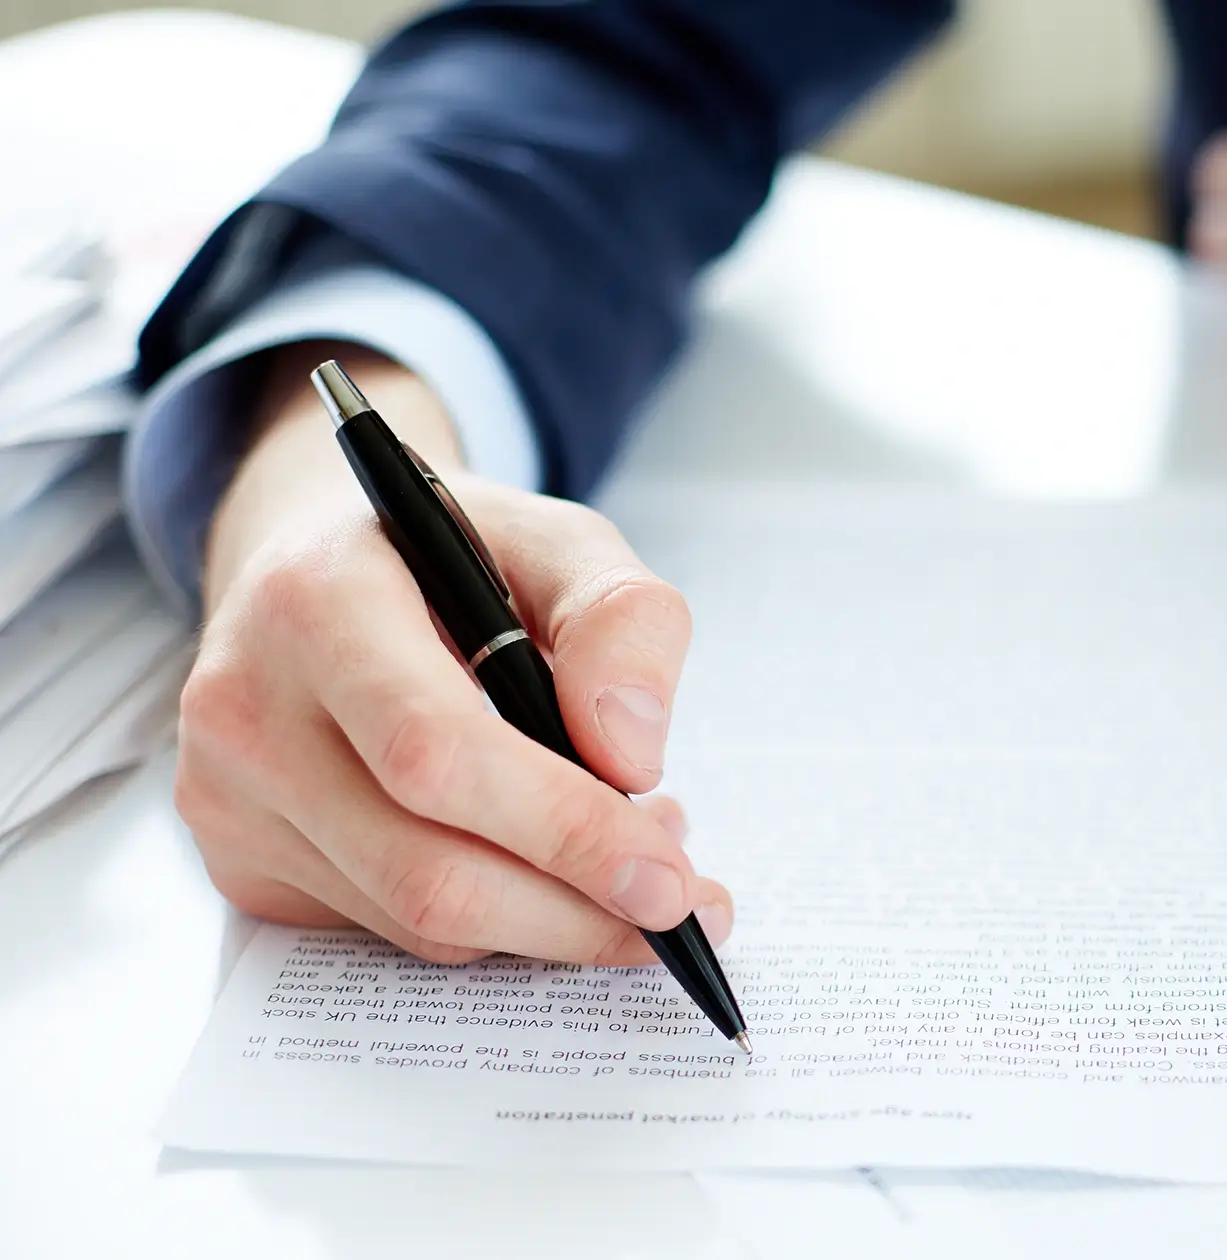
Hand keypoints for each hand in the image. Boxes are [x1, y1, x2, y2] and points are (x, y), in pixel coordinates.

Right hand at [175, 342, 729, 964]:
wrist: (315, 570)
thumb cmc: (451, 557)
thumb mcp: (560, 541)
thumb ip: (621, 620)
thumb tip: (632, 757)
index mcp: (316, 603)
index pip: (436, 753)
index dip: (563, 831)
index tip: (669, 880)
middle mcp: (245, 707)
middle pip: (426, 869)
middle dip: (577, 909)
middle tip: (681, 905)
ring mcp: (228, 798)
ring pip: (415, 920)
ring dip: (550, 919)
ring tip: (631, 862)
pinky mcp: (241, 861)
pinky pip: (390, 932)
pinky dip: (493, 922)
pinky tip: (544, 869)